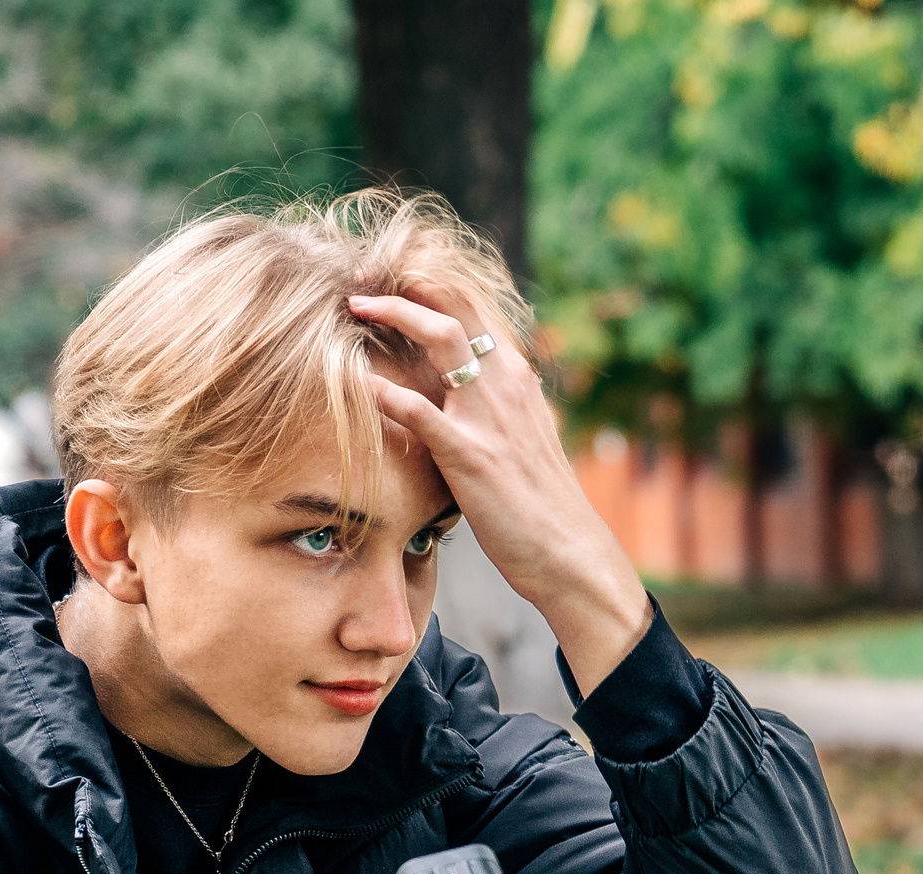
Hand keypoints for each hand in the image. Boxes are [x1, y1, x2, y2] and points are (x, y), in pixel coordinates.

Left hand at [351, 290, 651, 693]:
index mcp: (516, 376)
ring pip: (443, 338)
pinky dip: (384, 391)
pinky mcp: (470, 454)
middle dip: (406, 282)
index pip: (473, 307)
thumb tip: (460, 392)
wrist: (568, 550)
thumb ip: (494, 406)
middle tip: (362, 274)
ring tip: (355, 304)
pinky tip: (354, 381)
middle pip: (457, 305)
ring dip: (395, 313)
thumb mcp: (523, 436)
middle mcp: (506, 383)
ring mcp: (489, 416)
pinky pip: (419, 411)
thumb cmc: (539, 501)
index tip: (389, 277)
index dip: (428, 283)